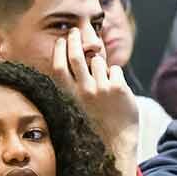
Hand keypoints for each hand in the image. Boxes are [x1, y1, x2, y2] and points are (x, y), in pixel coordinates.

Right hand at [51, 28, 138, 152]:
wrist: (116, 143)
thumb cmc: (95, 124)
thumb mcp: (76, 108)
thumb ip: (73, 87)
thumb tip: (71, 60)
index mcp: (70, 96)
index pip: (59, 66)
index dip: (59, 49)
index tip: (62, 40)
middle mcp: (83, 91)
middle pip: (76, 56)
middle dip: (74, 39)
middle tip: (76, 32)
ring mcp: (101, 89)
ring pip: (98, 62)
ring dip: (100, 66)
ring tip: (103, 82)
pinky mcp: (118, 88)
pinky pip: (114, 70)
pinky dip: (114, 75)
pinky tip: (115, 90)